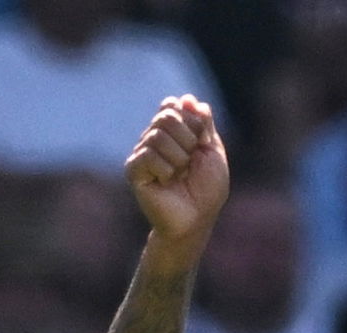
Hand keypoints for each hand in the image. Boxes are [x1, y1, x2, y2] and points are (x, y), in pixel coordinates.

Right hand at [124, 94, 228, 247]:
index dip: (191, 123)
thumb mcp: (213, 151)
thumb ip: (203, 124)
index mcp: (172, 132)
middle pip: (166, 117)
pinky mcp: (134, 169)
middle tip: (190, 163)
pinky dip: (166, 170)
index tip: (200, 143)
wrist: (197, 218)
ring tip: (179, 175)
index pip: (172, 106)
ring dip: (179, 159)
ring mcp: (142, 153)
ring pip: (157, 136)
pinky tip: (166, 182)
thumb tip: (189, 99)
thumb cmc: (207, 189)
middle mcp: (154, 138)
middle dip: (187, 140)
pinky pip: (148, 155)